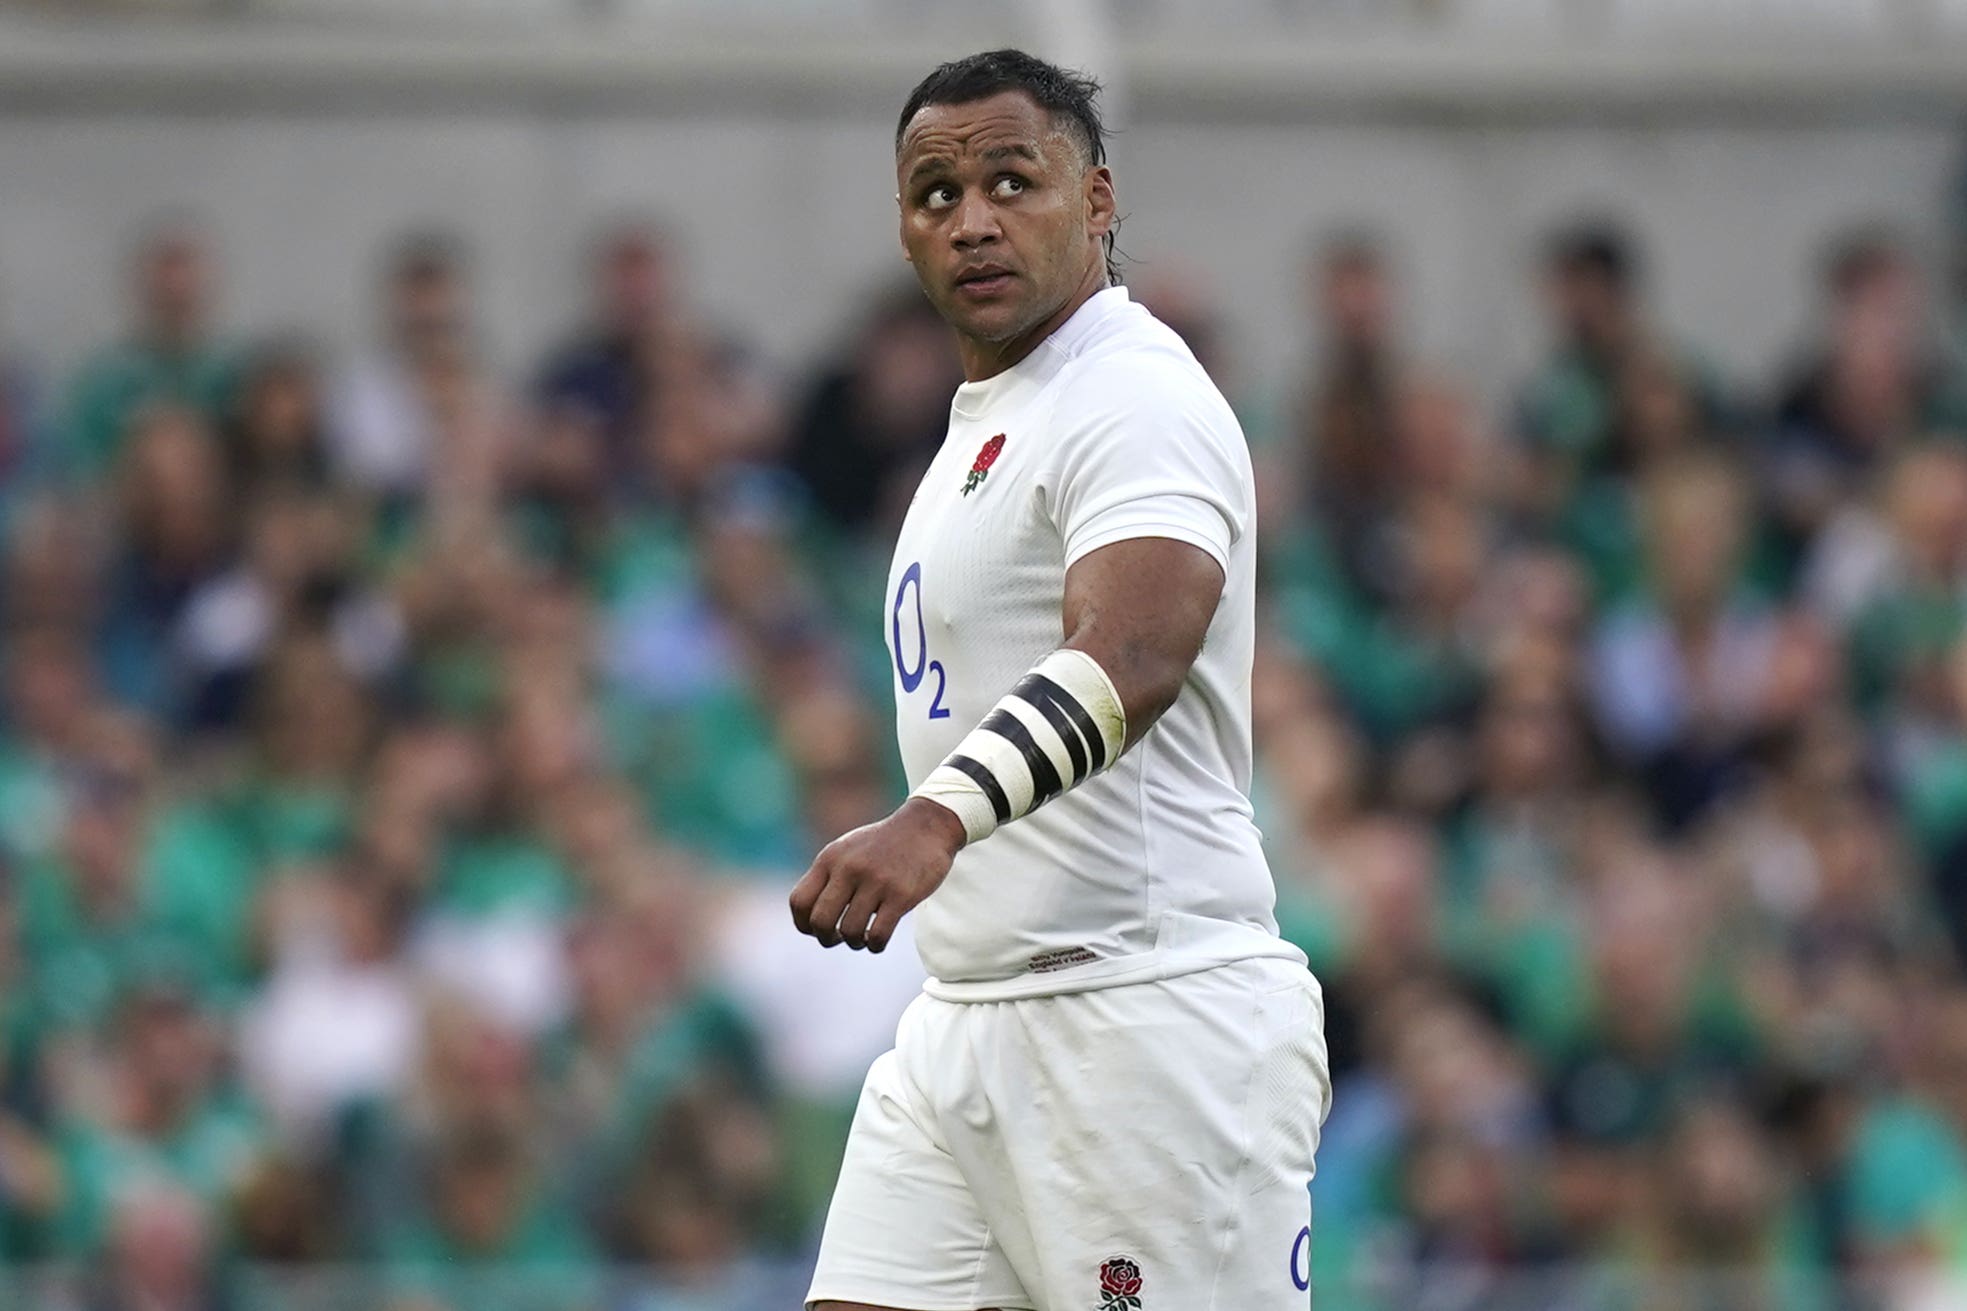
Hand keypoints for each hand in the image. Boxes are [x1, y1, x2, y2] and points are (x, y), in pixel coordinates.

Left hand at [788, 798, 965, 951]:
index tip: (817, 929)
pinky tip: (878, 941)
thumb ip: (828, 877)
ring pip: (850, 931)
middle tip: (838, 939)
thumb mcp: (847, 851)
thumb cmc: (883, 845)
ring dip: (854, 943)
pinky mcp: (901, 895)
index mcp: (830, 858)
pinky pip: (878, 935)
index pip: (799, 901)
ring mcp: (876, 881)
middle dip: (826, 939)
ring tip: (863, 939)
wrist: (925, 826)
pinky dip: (875, 946)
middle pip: (820, 921)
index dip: (803, 924)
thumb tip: (812, 919)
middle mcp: (849, 869)